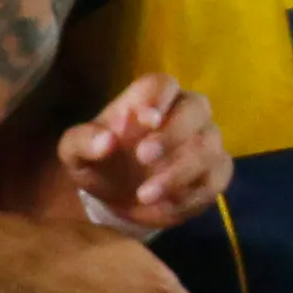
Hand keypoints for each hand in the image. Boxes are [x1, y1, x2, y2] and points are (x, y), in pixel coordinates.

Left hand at [57, 74, 228, 230]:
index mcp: (150, 98)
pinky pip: (216, 179)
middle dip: (173, 133)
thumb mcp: (76, 153)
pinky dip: (190, 196)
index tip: (144, 120)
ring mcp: (207, 141)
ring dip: (179, 172)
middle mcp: (186, 112)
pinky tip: (162, 207)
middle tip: (143, 157)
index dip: (158, 99)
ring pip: (209, 146)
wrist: (119, 197)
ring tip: (144, 195)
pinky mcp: (217, 172)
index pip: (163, 84)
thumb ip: (83, 141)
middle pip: (196, 107)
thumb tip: (106, 140)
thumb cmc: (100, 163)